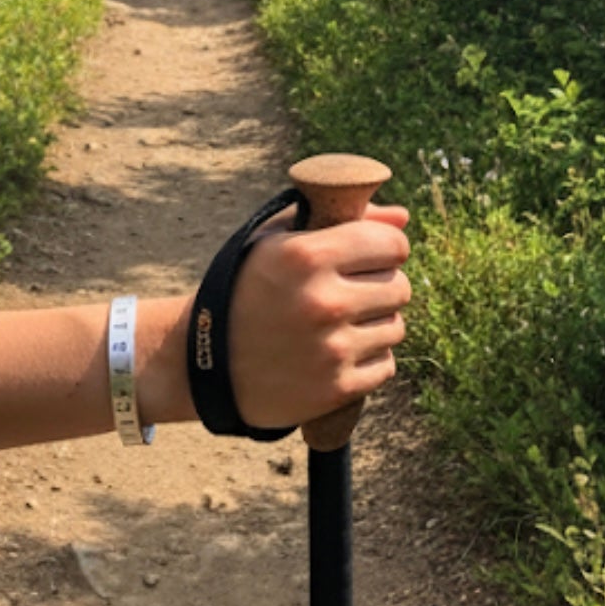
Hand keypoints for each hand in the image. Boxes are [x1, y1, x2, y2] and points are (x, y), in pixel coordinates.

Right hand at [226, 203, 409, 429]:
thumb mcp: (277, 241)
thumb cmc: (243, 289)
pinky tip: (336, 353)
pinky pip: (386, 364)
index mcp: (306, 256)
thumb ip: (342, 220)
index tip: (370, 255)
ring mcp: (331, 349)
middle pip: (399, 287)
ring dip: (374, 324)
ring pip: (395, 327)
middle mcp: (323, 302)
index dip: (385, 246)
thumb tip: (404, 217)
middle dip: (380, 286)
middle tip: (350, 292)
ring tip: (338, 324)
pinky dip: (368, 359)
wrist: (200, 361)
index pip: (392, 243)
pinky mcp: (336, 389)